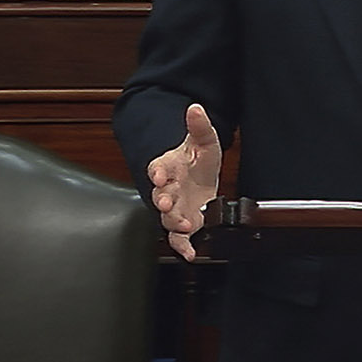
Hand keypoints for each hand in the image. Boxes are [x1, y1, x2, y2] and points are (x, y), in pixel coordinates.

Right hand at [147, 103, 222, 261]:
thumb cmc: (197, 158)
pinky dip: (183, 247)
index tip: (158, 174)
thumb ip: (199, 126)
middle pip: (160, 194)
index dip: (157, 171)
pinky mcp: (183, 223)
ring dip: (174, 223)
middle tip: (164, 202)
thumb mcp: (204, 140)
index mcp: (168, 166)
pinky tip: (190, 254)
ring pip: (168, 217)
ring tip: (185, 226)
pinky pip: (178, 238)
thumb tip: (195, 108)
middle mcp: (167, 189)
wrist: (200, 176)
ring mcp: (174, 208)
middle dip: (161, 199)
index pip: (158, 166)